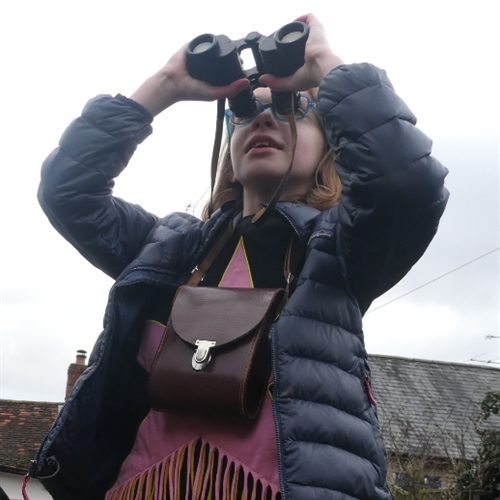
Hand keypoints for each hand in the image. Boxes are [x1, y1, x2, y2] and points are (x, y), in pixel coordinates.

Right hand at [130, 44, 249, 116]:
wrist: (173, 82)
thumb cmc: (190, 91)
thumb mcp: (214, 93)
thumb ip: (230, 90)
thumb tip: (247, 82)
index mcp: (211, 77)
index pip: (226, 69)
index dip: (235, 66)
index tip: (242, 63)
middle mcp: (206, 65)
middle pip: (221, 56)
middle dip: (230, 54)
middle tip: (238, 54)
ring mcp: (198, 55)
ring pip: (213, 47)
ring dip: (221, 45)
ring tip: (230, 45)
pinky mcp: (191, 47)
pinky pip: (201, 40)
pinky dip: (208, 39)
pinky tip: (217, 40)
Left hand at [259, 14, 342, 91]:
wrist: (321, 67)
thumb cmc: (312, 76)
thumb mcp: (291, 82)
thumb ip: (277, 82)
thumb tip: (263, 79)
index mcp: (310, 59)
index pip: (301, 51)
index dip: (291, 50)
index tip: (281, 51)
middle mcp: (313, 46)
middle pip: (302, 38)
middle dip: (291, 37)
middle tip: (281, 41)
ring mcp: (316, 36)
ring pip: (304, 28)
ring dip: (295, 27)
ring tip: (285, 31)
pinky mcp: (316, 28)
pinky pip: (309, 18)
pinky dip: (301, 18)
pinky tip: (293, 23)